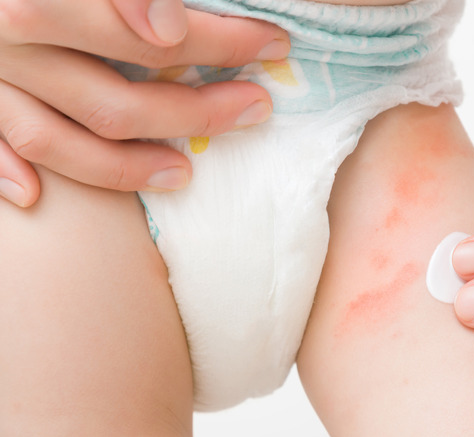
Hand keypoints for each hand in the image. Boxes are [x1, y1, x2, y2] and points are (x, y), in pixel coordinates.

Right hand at [0, 0, 288, 206]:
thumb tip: (167, 28)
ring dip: (127, 167)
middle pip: (118, 101)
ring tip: (185, 174)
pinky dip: (8, 171)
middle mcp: (5, 42)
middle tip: (256, 108)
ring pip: (62, 141)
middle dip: (198, 110)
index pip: (152, 37)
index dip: (224, 41)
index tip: (274, 44)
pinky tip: (37, 197)